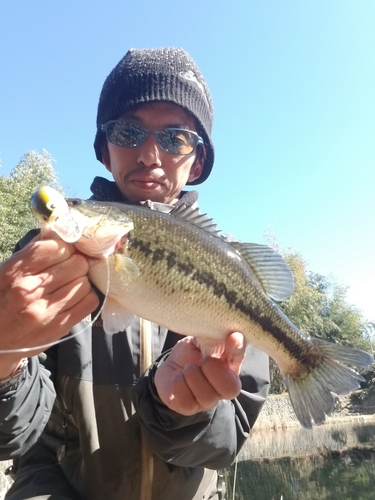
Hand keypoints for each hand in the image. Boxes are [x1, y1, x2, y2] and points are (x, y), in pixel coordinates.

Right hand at [0, 229, 98, 376]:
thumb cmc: (2, 299)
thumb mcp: (7, 271)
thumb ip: (32, 251)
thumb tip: (57, 230)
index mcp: (15, 272)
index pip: (55, 247)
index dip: (64, 247)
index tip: (63, 253)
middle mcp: (29, 290)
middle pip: (76, 263)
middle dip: (76, 263)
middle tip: (69, 269)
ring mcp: (45, 311)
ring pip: (85, 282)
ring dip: (81, 281)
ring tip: (69, 285)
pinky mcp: (59, 327)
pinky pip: (89, 302)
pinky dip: (86, 297)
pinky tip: (74, 297)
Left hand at [154, 332, 244, 415]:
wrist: (170, 366)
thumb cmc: (191, 352)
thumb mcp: (200, 339)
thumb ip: (211, 336)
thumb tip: (225, 330)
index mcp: (230, 366)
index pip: (240, 358)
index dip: (237, 349)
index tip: (233, 337)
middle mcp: (223, 386)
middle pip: (231, 389)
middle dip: (214, 371)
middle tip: (202, 361)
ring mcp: (207, 400)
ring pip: (207, 396)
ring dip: (192, 376)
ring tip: (187, 368)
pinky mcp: (189, 407)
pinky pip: (187, 402)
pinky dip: (179, 385)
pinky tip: (178, 378)